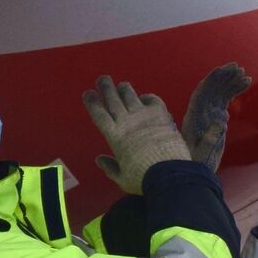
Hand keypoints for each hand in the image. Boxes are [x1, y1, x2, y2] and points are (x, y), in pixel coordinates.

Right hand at [84, 76, 190, 194]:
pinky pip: (153, 100)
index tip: (88, 93)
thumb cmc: (143, 178)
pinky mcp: (161, 114)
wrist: (169, 173)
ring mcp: (144, 115)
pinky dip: (148, 97)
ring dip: (125, 89)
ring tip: (122, 85)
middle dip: (106, 87)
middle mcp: (126, 121)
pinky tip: (146, 97)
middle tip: (103, 79)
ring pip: (131, 96)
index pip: (99, 114)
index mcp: (114, 136)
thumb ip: (110, 167)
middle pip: (113, 100)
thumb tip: (99, 159)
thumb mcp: (122, 178)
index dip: (93, 102)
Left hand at [178, 62, 250, 172]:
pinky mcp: (216, 118)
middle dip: (224, 77)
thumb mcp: (203, 152)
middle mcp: (200, 112)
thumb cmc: (196, 163)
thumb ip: (212, 137)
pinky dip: (234, 91)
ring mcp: (208, 114)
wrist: (195, 171)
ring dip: (231, 82)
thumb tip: (222, 121)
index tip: (225, 71)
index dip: (213, 80)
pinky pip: (225, 100)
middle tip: (238, 68)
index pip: (202, 93)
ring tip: (245, 74)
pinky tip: (245, 84)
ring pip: (220, 93)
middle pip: (211, 89)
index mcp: (194, 116)